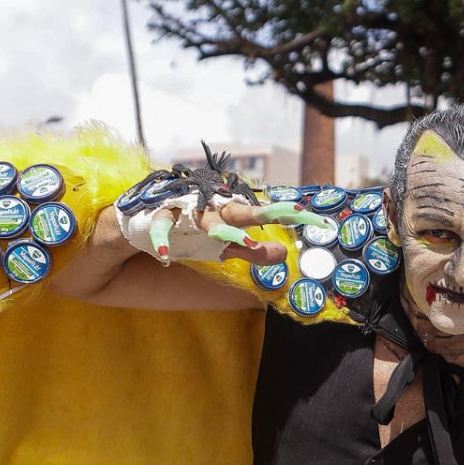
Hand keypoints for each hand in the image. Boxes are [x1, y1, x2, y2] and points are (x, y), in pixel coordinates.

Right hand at [122, 194, 329, 266]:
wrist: (143, 218)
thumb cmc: (190, 231)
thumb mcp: (223, 246)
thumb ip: (253, 251)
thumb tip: (283, 255)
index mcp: (229, 214)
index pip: (266, 214)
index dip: (291, 216)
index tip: (320, 221)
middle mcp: (212, 209)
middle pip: (243, 211)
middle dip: (269, 214)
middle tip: (296, 215)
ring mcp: (185, 212)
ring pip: (206, 220)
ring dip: (223, 231)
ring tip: (246, 244)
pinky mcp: (158, 219)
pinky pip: (160, 230)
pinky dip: (160, 241)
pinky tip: (163, 255)